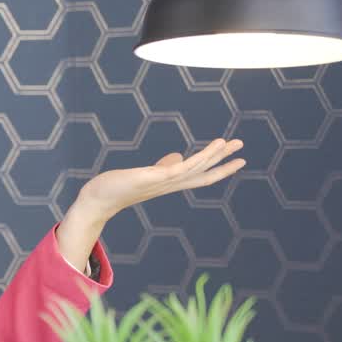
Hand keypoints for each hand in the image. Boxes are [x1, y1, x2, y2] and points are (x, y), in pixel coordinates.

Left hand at [76, 138, 245, 219]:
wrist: (98, 199)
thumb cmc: (119, 187)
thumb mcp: (147, 174)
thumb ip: (164, 166)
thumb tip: (178, 156)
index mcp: (170, 183)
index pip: (201, 175)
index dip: (220, 168)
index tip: (239, 160)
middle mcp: (170, 184)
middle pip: (203, 172)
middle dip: (223, 160)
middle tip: (242, 146)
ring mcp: (163, 182)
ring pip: (195, 168)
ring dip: (213, 156)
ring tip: (229, 142)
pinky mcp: (153, 178)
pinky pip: (179, 168)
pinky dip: (195, 159)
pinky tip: (200, 149)